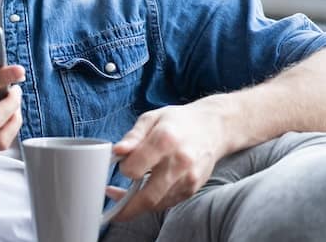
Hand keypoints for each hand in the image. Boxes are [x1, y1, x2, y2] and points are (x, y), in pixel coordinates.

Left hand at [109, 102, 228, 221]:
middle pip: (148, 196)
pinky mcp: (192, 188)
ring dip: (137, 206)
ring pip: (157, 204)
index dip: (124, 169)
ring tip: (124, 196)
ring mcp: (188, 178)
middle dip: (126, 205)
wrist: (213, 127)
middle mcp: (180, 162)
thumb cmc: (178, 121)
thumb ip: (133, 136)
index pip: (136, 168)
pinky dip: (152, 202)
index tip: (121, 165)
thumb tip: (117, 151)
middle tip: (111, 201)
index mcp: (165, 140)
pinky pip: (167, 203)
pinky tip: (143, 193)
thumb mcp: (152, 118)